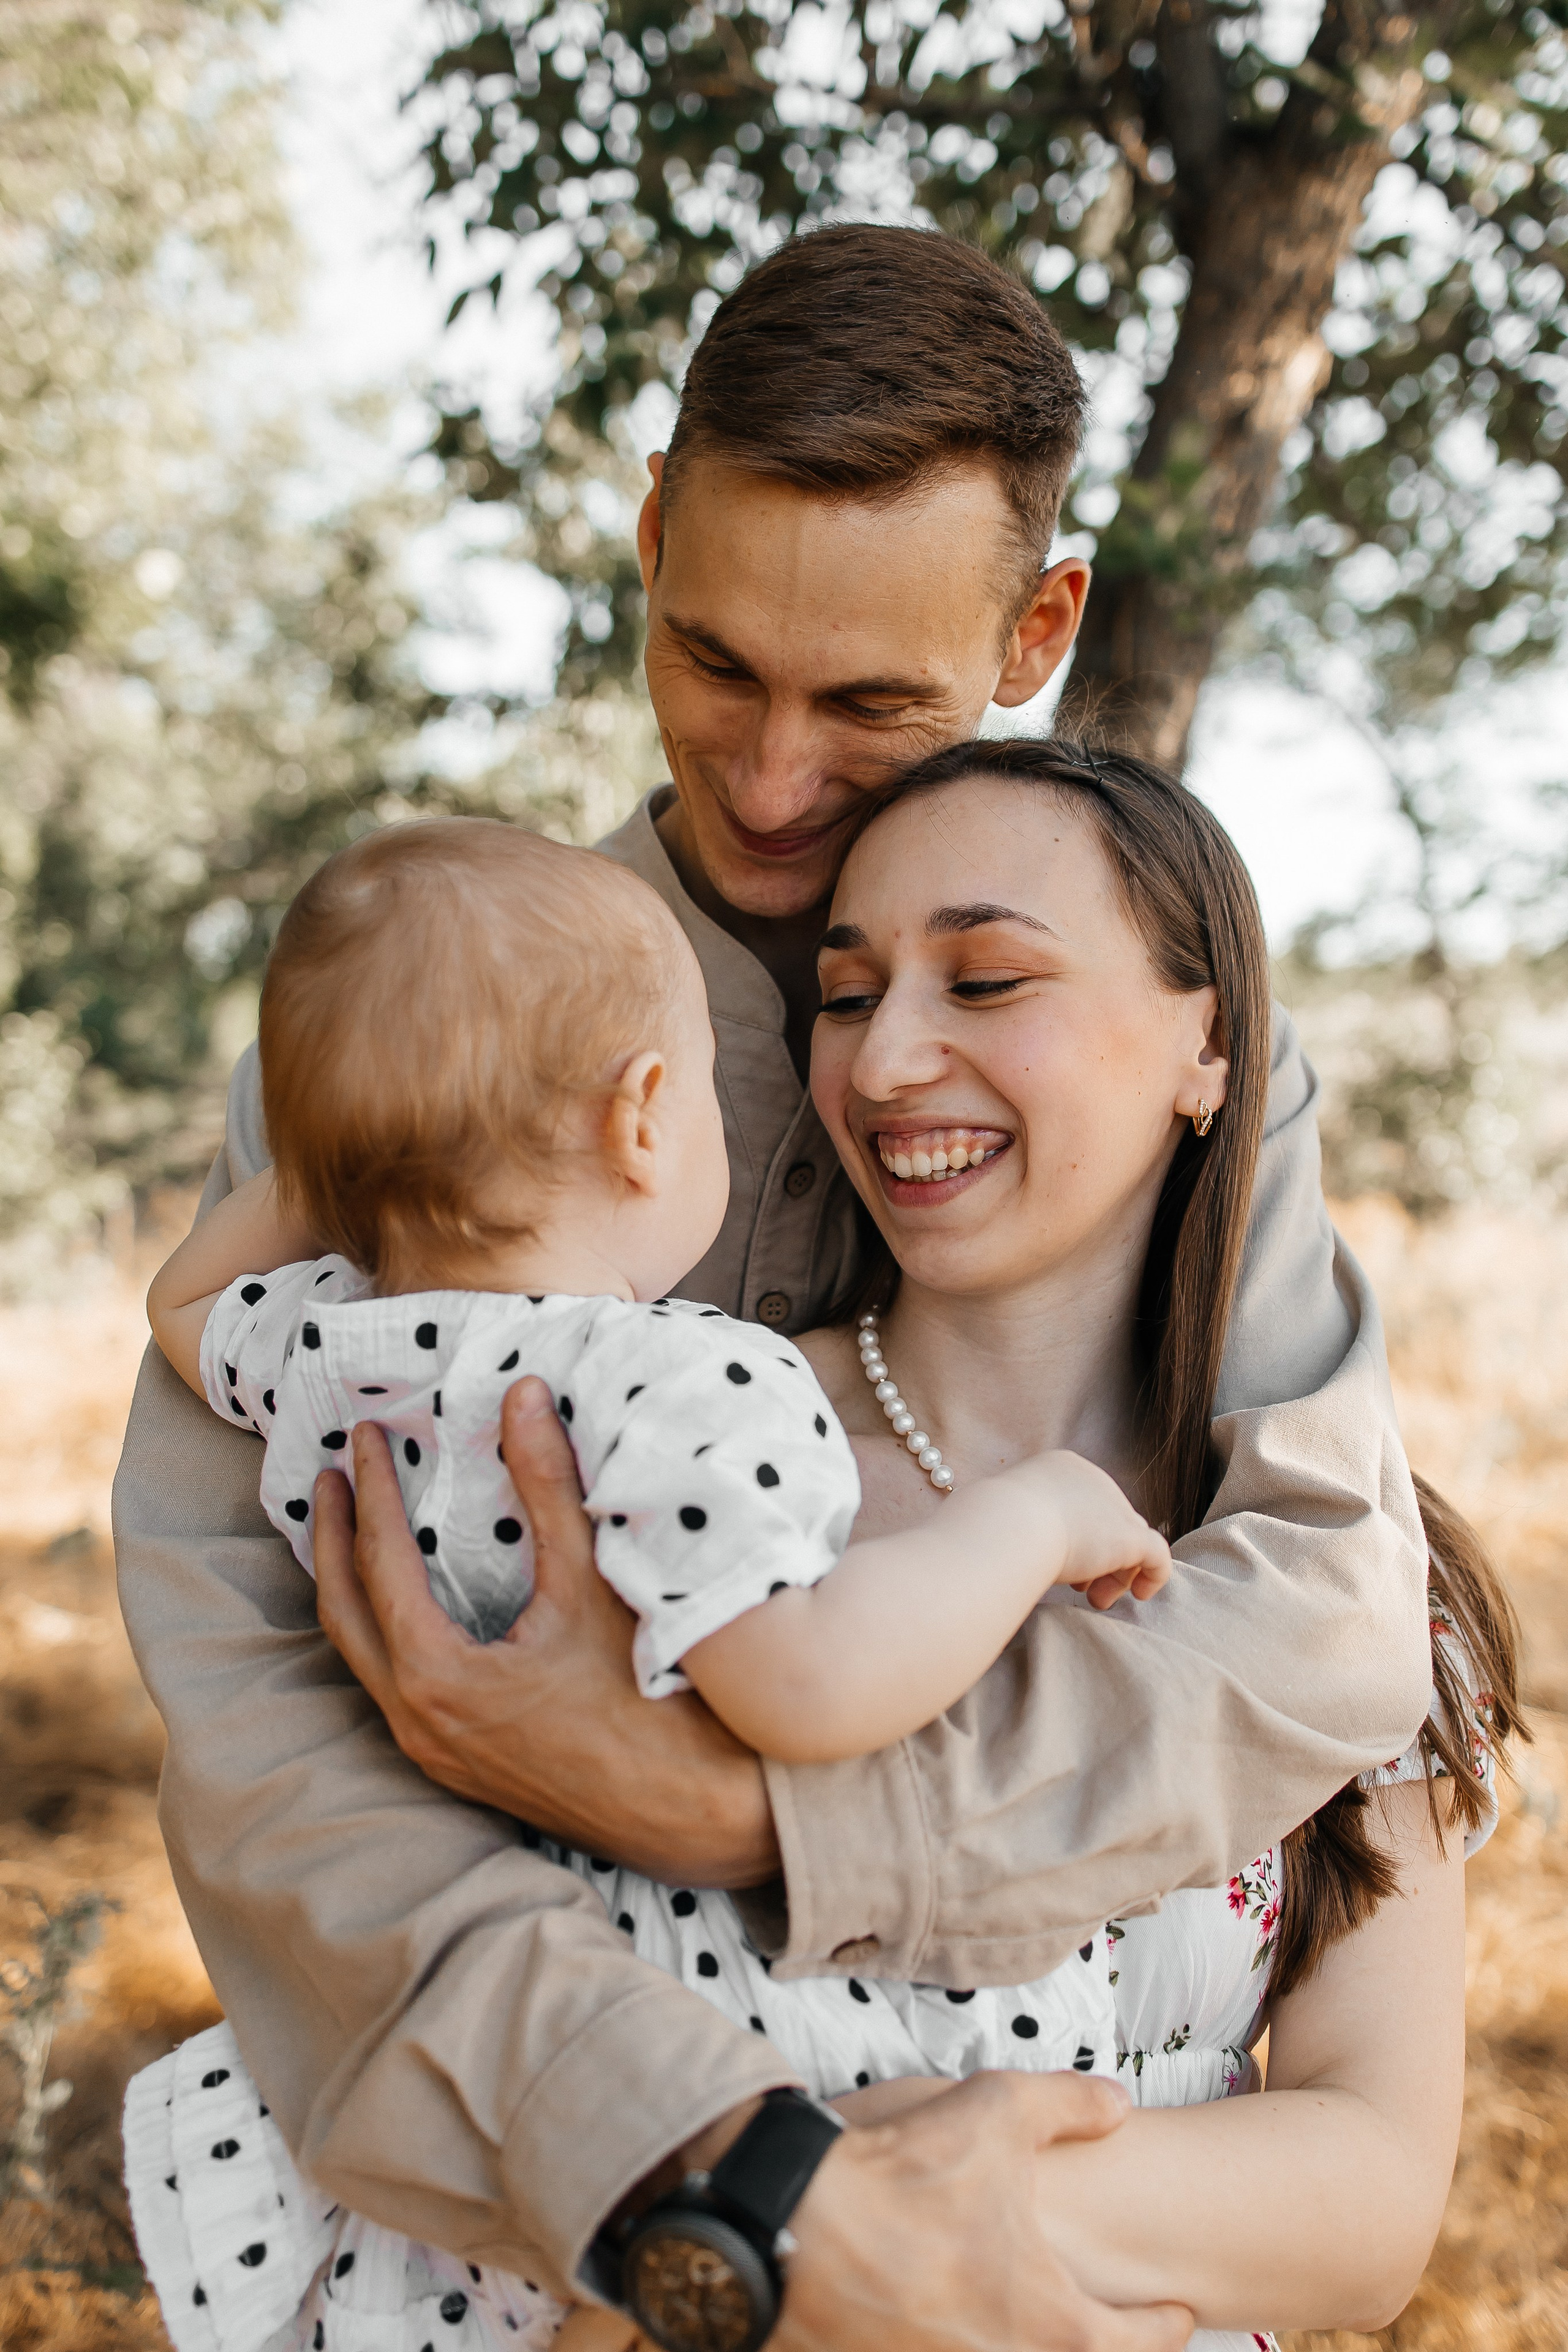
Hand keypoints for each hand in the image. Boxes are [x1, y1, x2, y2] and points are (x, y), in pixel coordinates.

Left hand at [312, 1376, 779, 1887]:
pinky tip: (407, 1606)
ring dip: (352, 1588)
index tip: (367, 1436)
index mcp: (437, 1677)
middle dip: (331, 1539)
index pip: (380, 1563)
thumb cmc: (649, 1701)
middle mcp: (419, 1723)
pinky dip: (384, 1632)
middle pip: (344, 1615)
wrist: (695, 1811)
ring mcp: (437, 1753)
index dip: (372, 1490)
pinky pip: (394, 1688)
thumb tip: (522, 1396)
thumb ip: (549, 1484)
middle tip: (331, 1475)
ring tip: (354, 1530)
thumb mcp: (593, 1581)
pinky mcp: (462, 1768)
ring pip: (364, 1658)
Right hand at [781, 2073, 1192, 2351]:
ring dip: (1020, 2339)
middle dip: (1095, 2338)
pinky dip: (953, 2341)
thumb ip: (1071, 2105)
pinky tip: (945, 2313)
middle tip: (1105, 2320)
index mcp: (1052, 2325)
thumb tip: (1120, 2104)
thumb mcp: (1001, 2113)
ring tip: (1021, 2309)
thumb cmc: (907, 2176)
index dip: (1167, 2322)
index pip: (1138, 2341)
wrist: (794, 2225)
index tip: (1181, 2313)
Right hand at [1021, 1453, 1171, 1611]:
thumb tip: (1023, 1547)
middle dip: (1098, 1561)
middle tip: (1081, 1591)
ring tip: (1097, 1600)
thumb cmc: (993, 1526)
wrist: (1006, 1527)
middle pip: (1110, 1524)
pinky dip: (1153, 1576)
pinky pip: (1157, 1555)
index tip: (1066, 1569)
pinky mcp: (1130, 1535)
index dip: (1081, 1539)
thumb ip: (1025, 1523)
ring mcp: (1114, 1506)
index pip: (1087, 1506)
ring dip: (1117, 1575)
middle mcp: (1092, 1480)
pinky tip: (1140, 1594)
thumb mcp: (1007, 1516)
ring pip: (1132, 1541)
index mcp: (1062, 1470)